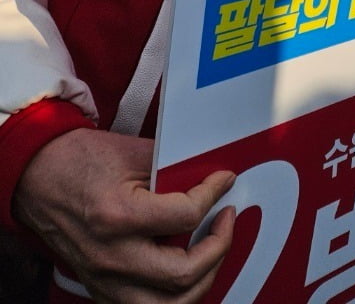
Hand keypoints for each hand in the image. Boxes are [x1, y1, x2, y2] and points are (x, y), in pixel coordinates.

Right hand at [12, 129, 235, 302]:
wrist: (39, 178)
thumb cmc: (82, 161)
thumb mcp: (132, 153)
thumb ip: (175, 168)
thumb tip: (213, 176)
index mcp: (118, 216)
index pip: (186, 216)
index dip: (213, 194)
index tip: (223, 181)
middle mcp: (112, 256)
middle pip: (183, 274)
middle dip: (218, 246)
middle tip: (226, 218)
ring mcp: (104, 279)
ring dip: (202, 279)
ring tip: (213, 248)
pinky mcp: (101, 289)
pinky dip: (174, 293)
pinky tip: (185, 266)